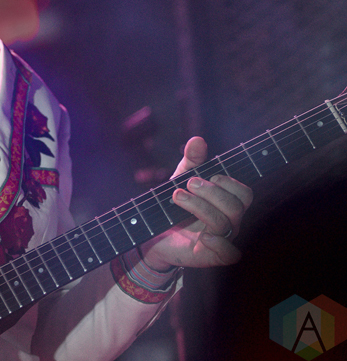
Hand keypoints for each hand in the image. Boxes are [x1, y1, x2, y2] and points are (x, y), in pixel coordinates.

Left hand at [139, 137, 253, 271]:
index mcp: (226, 203)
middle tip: (188, 183)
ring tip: (177, 196)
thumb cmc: (172, 207)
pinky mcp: (211, 256)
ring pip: (226, 223)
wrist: (152, 235)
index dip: (229, 182)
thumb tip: (198, 140)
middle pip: (237, 206)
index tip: (208, 175)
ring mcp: (222, 239)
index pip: (244, 193)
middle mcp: (229, 222)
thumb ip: (192, 161)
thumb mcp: (180, 180)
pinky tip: (202, 235)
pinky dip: (219, 244)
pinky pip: (229, 254)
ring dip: (200, 207)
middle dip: (212, 191)